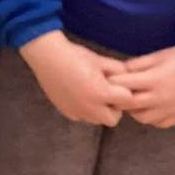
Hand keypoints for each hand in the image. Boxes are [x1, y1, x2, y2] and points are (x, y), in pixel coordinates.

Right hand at [19, 31, 133, 127]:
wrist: (46, 56)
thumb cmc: (74, 55)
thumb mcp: (99, 60)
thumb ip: (118, 70)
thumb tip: (128, 78)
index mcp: (101, 93)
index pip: (126, 100)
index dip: (123, 90)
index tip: (117, 83)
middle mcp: (90, 107)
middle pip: (113, 118)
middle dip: (113, 107)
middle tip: (106, 92)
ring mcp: (77, 112)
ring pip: (97, 119)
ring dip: (99, 110)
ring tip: (91, 92)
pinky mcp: (67, 112)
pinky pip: (82, 116)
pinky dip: (84, 109)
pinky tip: (78, 93)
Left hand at [109, 45, 174, 128]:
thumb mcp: (158, 55)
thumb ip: (137, 64)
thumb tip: (120, 70)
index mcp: (152, 80)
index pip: (123, 85)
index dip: (112, 82)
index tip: (106, 79)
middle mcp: (159, 98)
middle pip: (130, 105)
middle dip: (120, 99)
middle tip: (117, 93)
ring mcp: (169, 110)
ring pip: (142, 118)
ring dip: (134, 110)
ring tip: (134, 100)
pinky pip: (159, 124)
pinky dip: (151, 118)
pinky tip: (151, 109)